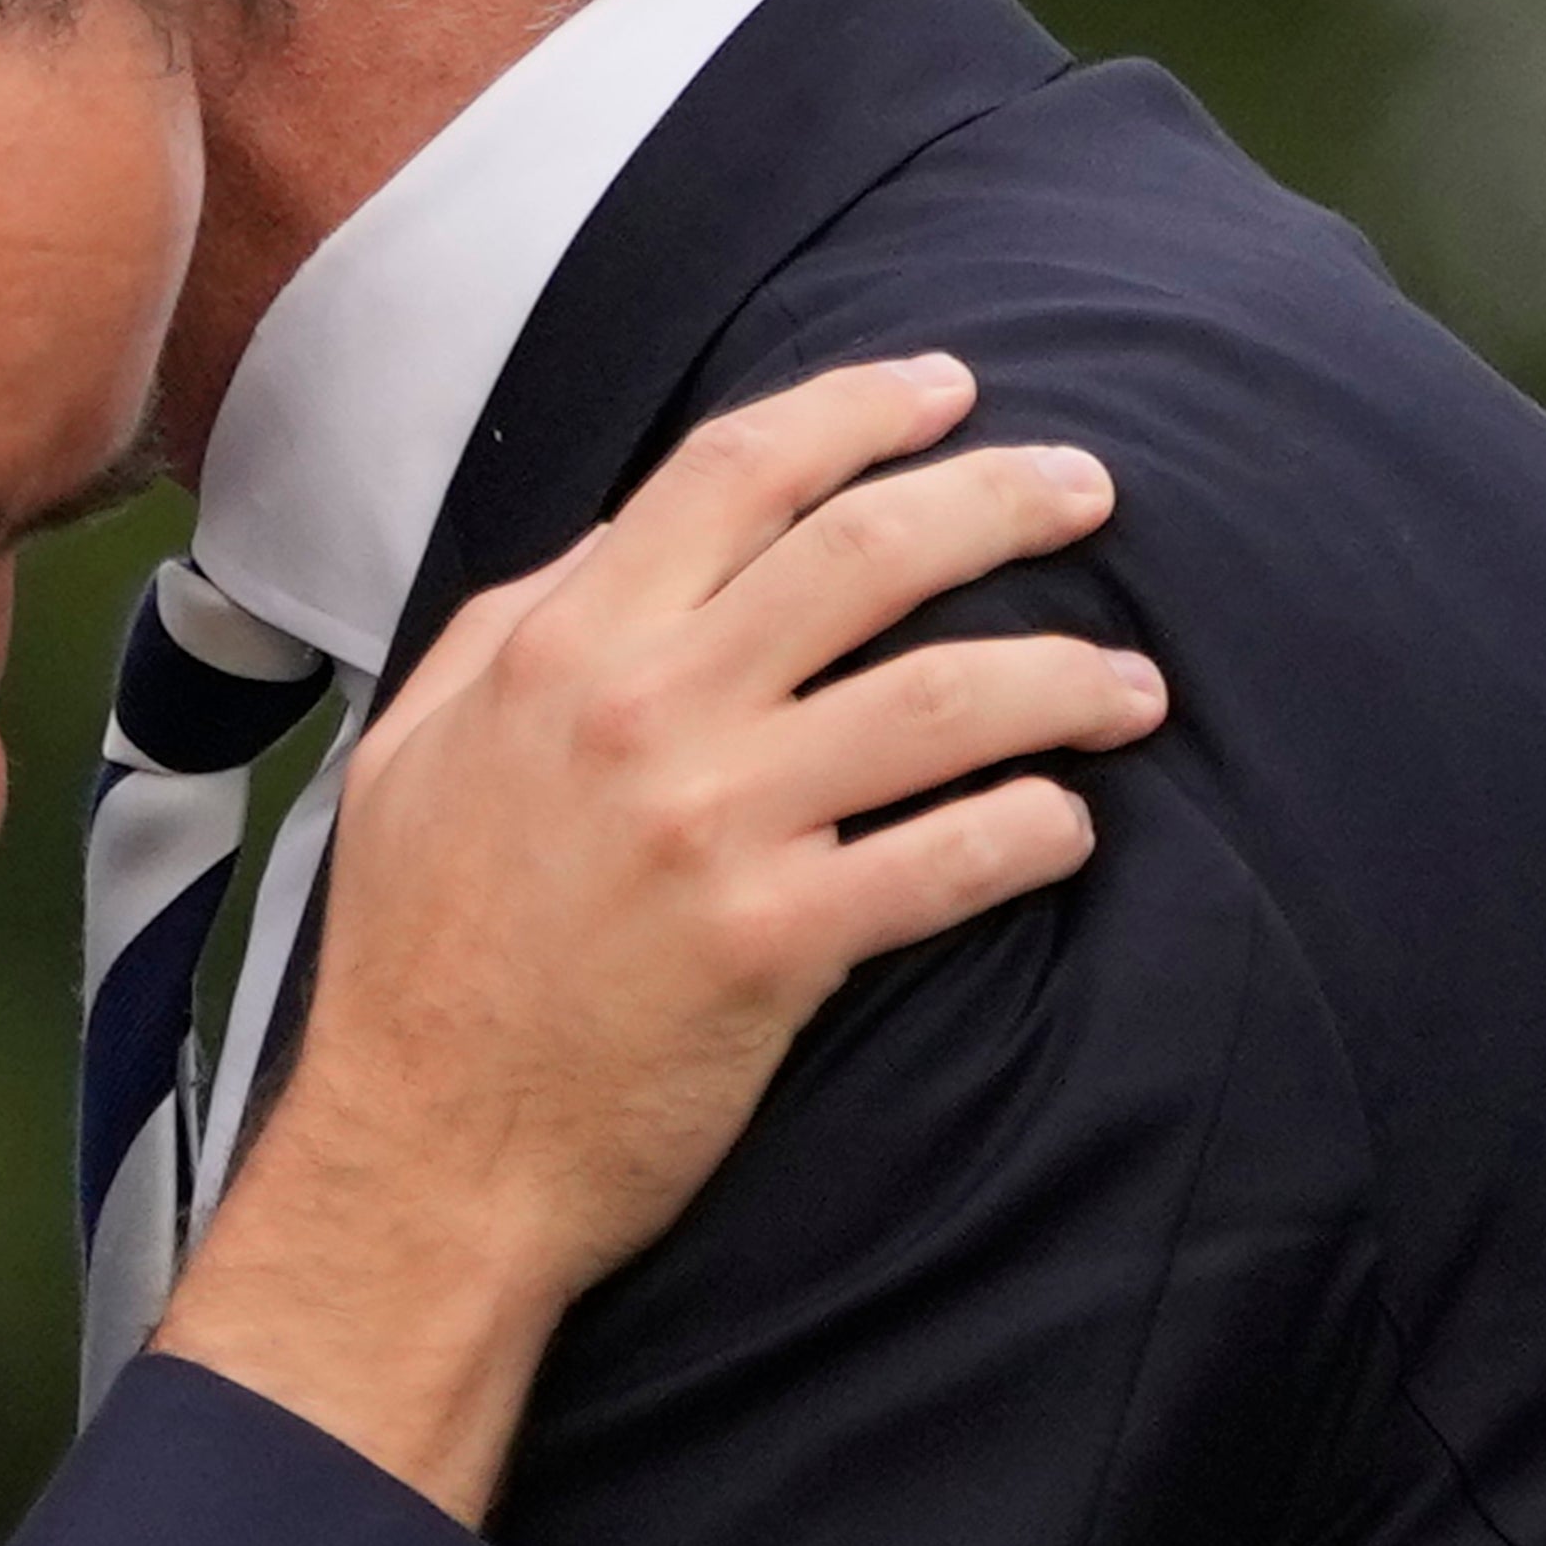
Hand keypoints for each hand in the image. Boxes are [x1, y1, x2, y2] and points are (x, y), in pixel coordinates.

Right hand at [160, 353, 1164, 1507]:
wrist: (419, 1155)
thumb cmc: (414, 962)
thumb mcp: (416, 753)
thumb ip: (516, 628)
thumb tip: (621, 542)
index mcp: (558, 648)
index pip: (736, 469)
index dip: (863, 408)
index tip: (949, 389)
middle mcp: (642, 713)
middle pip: (869, 551)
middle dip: (1006, 500)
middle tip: (1091, 495)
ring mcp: (713, 827)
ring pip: (944, 696)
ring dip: (1065, 676)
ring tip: (1131, 689)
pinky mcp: (774, 946)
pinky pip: (952, 858)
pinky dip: (1035, 830)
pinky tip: (1068, 826)